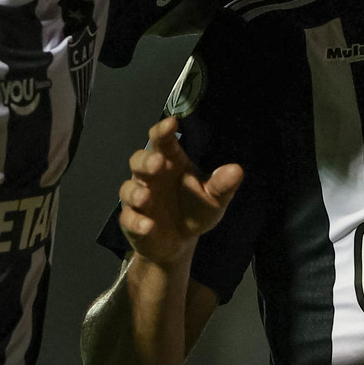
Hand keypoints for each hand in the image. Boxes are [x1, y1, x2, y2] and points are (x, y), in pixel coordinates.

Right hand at [116, 116, 241, 266]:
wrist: (180, 241)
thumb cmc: (195, 210)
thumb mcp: (214, 199)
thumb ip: (222, 185)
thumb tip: (236, 170)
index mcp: (171, 163)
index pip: (163, 141)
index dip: (163, 131)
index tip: (171, 123)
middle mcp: (151, 177)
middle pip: (139, 161)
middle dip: (146, 161)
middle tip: (158, 163)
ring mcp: (138, 199)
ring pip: (128, 189)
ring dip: (136, 192)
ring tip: (146, 197)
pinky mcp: (132, 221)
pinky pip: (128, 219)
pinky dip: (136, 222)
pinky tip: (148, 226)